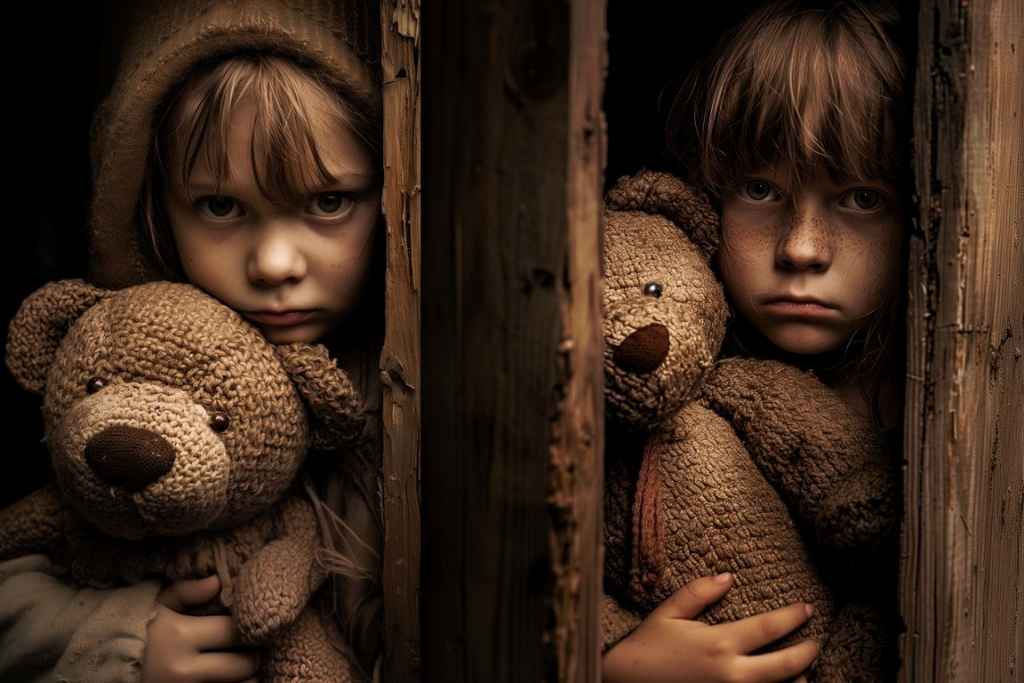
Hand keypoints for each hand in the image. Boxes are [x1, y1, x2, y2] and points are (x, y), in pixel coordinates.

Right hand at [142, 575, 260, 682]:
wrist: (105, 669)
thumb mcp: (157, 606)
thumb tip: (218, 581)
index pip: (233, 631)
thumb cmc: (137, 633)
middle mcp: (183, 669)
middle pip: (242, 666)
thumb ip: (187, 591)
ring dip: (245, 678)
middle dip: (251, 657)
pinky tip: (226, 680)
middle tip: (251, 650)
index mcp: (179, 636)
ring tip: (240, 668)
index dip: (246, 628)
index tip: (249, 626)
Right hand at [603, 574, 816, 682]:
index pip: (769, 628)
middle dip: (807, 652)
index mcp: (719, 643)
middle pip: (786, 665)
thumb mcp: (668, 613)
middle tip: (814, 643)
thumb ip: (698, 592)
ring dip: (796, 680)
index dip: (793, 617)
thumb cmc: (646, 648)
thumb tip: (728, 576)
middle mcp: (732, 673)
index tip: (807, 609)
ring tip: (802, 671)